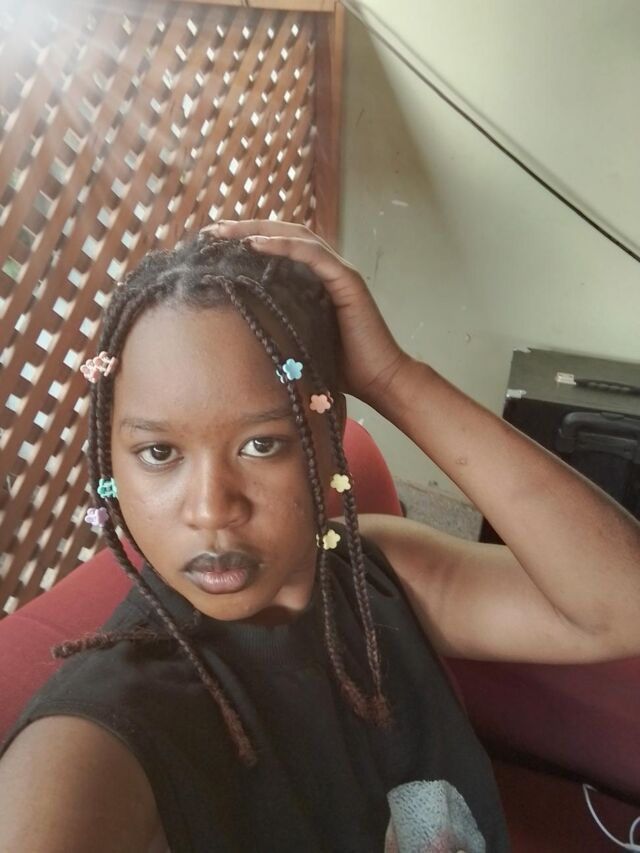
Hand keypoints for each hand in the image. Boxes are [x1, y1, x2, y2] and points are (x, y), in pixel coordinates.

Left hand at [203, 220, 410, 405]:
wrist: (378, 381)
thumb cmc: (337, 368)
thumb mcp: (294, 342)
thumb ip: (273, 326)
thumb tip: (232, 331)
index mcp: (313, 280)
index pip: (277, 248)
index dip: (245, 241)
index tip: (210, 244)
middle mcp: (326, 269)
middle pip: (283, 234)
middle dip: (245, 228)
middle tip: (210, 230)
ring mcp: (338, 272)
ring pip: (296, 236)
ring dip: (260, 230)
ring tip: (227, 231)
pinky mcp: (347, 280)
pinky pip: (313, 254)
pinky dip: (284, 245)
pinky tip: (257, 244)